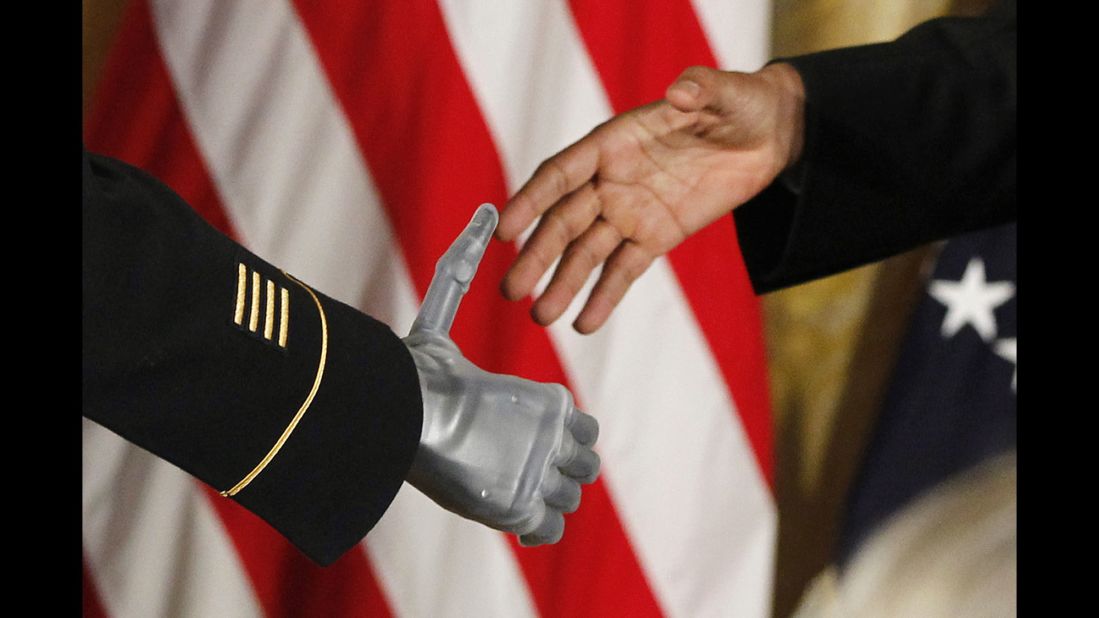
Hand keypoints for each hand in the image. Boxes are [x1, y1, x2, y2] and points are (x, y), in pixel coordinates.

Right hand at [403, 204, 599, 544]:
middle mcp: (554, 438)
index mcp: (546, 399)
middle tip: (519, 465)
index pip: (582, 426)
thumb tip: (484, 209)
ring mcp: (540, 477)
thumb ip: (462, 266)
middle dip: (561, 468)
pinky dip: (535, 523)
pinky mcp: (520, 510)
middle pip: (583, 465)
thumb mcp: (441, 314)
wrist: (404, 415)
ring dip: (547, 496)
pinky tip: (509, 511)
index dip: (564, 433)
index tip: (529, 434)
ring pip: (568, 497)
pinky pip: (548, 528)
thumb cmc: (422, 368)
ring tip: (507, 486)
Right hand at [497, 64, 805, 332]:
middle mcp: (611, 179)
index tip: (505, 230)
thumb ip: (699, 90)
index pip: (561, 173)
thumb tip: (679, 92)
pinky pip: (624, 270)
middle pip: (564, 221)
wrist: (767, 136)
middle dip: (537, 255)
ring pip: (586, 252)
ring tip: (540, 316)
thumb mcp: (724, 93)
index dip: (531, 201)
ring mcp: (630, 211)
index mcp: (614, 141)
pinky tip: (584, 323)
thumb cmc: (738, 104)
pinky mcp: (655, 236)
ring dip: (562, 283)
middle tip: (511, 289)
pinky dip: (604, 297)